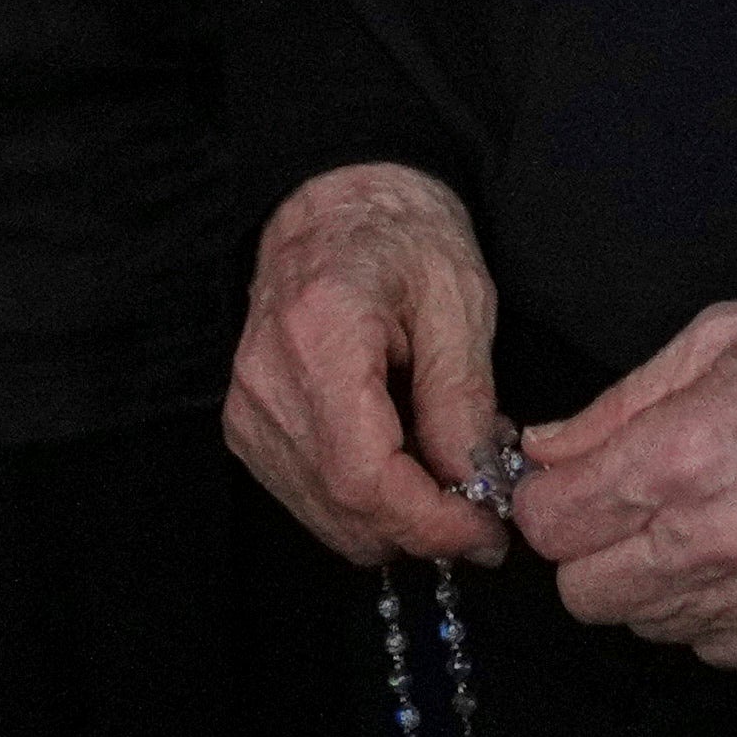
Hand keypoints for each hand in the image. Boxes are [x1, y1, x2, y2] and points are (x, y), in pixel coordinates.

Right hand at [225, 162, 513, 568]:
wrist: (338, 202)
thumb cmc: (405, 235)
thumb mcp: (458, 302)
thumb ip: (462, 403)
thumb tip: (475, 492)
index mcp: (318, 336)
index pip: (364, 479)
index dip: (431, 524)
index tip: (489, 534)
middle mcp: (266, 381)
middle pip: (343, 509)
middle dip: (422, 529)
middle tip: (483, 506)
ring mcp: (248, 409)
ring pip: (327, 516)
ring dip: (396, 519)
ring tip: (447, 468)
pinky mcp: (248, 426)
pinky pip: (311, 497)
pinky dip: (365, 501)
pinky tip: (404, 458)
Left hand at [513, 294, 736, 671]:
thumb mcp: (711, 343)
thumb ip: (615, 406)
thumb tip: (543, 448)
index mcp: (677, 458)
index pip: (553, 525)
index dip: (547, 501)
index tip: (564, 486)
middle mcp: (708, 543)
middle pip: (585, 594)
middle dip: (588, 551)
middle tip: (622, 510)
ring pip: (645, 625)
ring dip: (648, 583)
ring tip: (691, 527)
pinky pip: (711, 649)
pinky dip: (709, 611)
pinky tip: (735, 558)